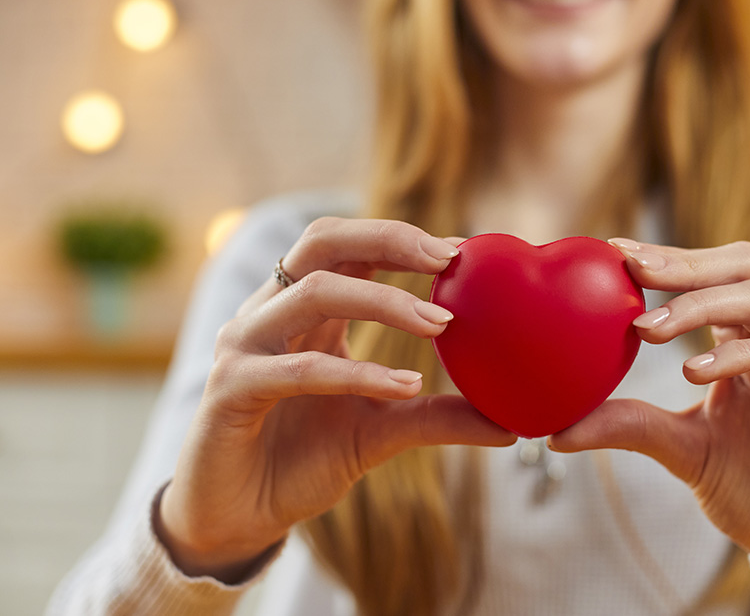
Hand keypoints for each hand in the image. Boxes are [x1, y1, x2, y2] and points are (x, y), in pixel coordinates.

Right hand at [157, 218, 514, 582]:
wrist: (239, 520)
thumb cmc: (302, 461)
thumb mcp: (381, 432)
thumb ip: (436, 417)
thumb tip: (509, 424)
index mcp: (304, 312)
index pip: (348, 247)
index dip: (400, 238)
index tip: (461, 251)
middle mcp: (270, 315)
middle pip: (323, 241)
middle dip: (389, 240)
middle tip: (447, 261)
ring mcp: (245, 346)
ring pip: (315, 292)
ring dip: (385, 303)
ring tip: (441, 326)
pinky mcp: (231, 389)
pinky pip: (300, 366)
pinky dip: (357, 372)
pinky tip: (405, 387)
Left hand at [549, 239, 749, 606]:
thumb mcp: (680, 449)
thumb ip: (630, 426)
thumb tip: (555, 431)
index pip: (715, 273)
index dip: (669, 257)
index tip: (613, 252)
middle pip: (745, 266)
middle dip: (684, 263)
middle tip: (630, 270)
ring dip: (700, 306)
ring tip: (646, 333)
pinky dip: (740, 355)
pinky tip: (692, 373)